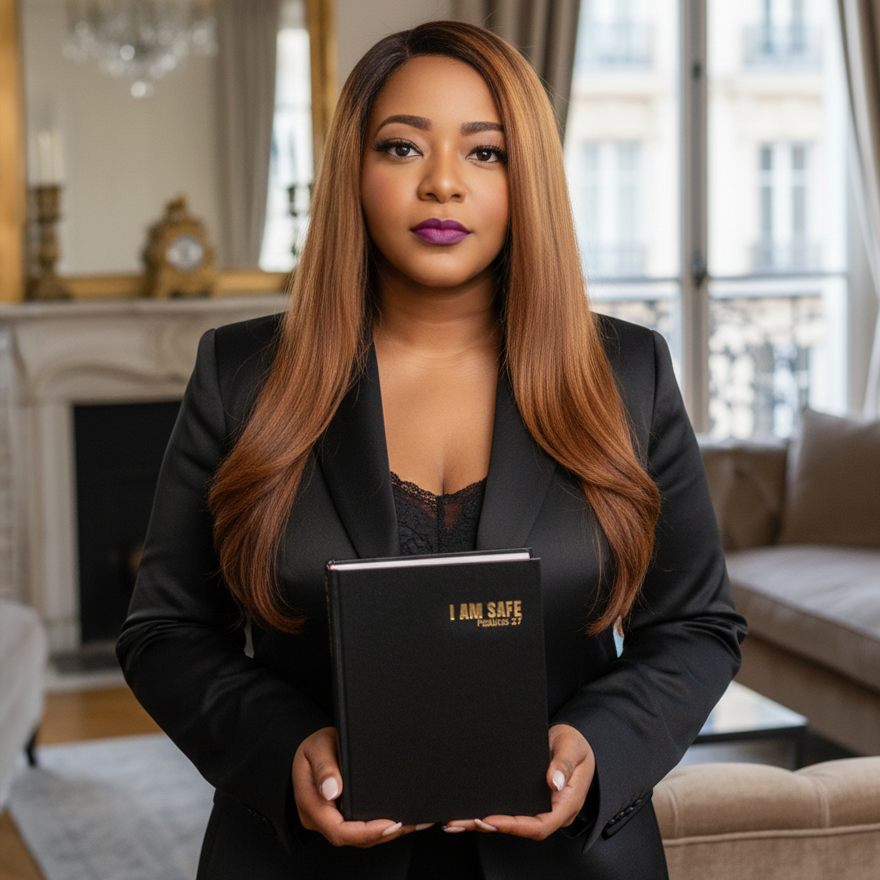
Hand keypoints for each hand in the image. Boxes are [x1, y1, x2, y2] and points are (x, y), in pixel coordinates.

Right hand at [292, 727, 428, 846]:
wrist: (309, 751)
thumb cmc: (313, 749)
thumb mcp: (317, 748)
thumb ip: (324, 767)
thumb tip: (333, 790)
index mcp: (311, 805)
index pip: (338, 830)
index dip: (366, 831)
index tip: (390, 824)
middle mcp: (320, 819)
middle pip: (352, 837)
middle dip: (382, 833)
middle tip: (409, 823)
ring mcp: (330, 820)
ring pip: (358, 836)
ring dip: (385, 832)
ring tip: (411, 821)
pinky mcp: (341, 816)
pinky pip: (360, 826)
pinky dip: (380, 825)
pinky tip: (400, 818)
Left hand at [443, 724, 594, 839]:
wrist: (574, 741)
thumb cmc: (575, 744)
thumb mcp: (572, 748)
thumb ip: (563, 764)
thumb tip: (553, 783)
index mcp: (567, 803)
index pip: (540, 825)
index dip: (515, 826)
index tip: (491, 820)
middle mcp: (553, 811)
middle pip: (521, 828)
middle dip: (491, 826)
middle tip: (464, 821)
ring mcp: (541, 807)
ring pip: (512, 822)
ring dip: (484, 823)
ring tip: (458, 820)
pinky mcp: (530, 801)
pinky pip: (510, 811)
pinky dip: (489, 813)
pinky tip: (470, 812)